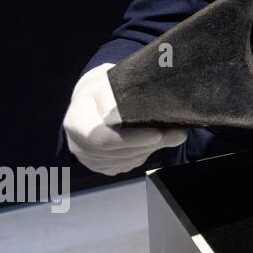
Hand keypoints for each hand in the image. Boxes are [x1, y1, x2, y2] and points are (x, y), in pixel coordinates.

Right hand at [62, 63, 187, 174]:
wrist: (93, 99)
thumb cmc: (106, 88)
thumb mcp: (116, 86)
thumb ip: (140, 104)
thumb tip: (172, 130)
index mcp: (76, 121)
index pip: (101, 138)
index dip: (131, 139)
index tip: (157, 134)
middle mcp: (77, 144)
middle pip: (117, 152)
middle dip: (149, 144)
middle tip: (176, 134)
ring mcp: (88, 158)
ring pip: (125, 161)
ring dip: (150, 150)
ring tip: (169, 135)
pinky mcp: (100, 166)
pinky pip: (126, 166)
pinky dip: (143, 155)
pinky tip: (150, 142)